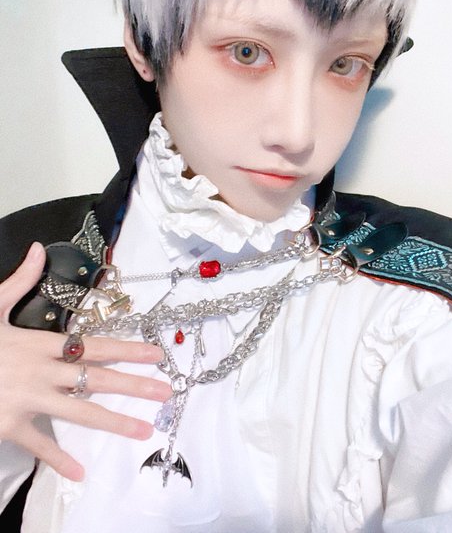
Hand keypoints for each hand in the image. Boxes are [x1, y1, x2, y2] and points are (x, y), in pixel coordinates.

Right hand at [0, 242, 171, 480]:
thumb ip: (19, 281)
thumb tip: (40, 249)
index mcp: (40, 343)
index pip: (93, 346)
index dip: (126, 350)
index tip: (156, 355)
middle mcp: (41, 372)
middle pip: (95, 379)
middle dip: (133, 385)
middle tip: (165, 393)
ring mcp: (27, 400)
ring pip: (77, 412)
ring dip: (112, 422)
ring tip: (143, 430)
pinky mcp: (9, 424)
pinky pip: (37, 444)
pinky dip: (57, 459)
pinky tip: (80, 472)